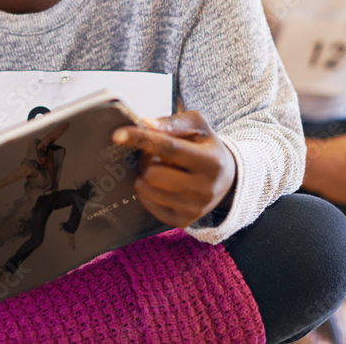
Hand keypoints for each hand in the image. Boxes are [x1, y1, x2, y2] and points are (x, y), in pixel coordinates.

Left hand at [111, 106, 234, 227]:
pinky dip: (146, 191)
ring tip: (159, 168)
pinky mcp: (183, 221)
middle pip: (154, 173)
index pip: (169, 148)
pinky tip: (158, 184)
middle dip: (146, 160)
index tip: (118, 135)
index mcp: (211, 162)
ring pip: (148, 189)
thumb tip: (146, 124)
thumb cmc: (206, 147)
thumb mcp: (197, 126)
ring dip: (145, 175)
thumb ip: (172, 123)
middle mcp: (205, 189)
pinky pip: (149, 205)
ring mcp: (194, 208)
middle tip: (153, 155)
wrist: (227, 181)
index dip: (142, 140)